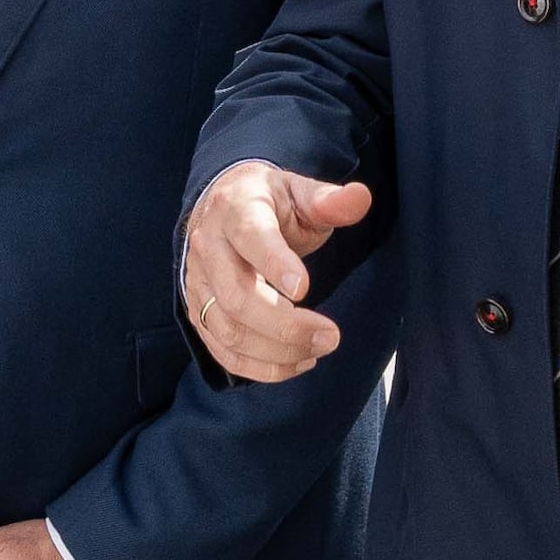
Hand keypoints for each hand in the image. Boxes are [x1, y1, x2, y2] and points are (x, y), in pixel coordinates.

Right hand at [180, 161, 368, 382]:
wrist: (222, 209)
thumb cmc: (269, 204)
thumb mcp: (299, 192)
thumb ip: (328, 201)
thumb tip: (360, 198)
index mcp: (236, 210)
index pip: (251, 238)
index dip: (275, 265)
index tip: (304, 289)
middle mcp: (209, 248)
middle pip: (236, 298)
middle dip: (286, 326)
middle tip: (331, 336)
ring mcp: (198, 285)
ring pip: (229, 332)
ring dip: (277, 353)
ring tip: (319, 350)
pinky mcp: (199, 313)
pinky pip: (224, 352)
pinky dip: (261, 367)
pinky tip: (297, 362)